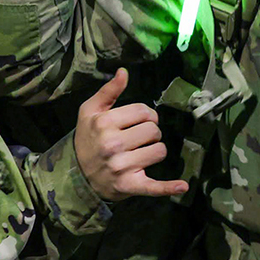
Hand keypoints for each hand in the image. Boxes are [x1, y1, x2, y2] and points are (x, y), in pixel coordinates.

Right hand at [76, 69, 188, 200]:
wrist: (76, 174)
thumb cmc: (87, 138)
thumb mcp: (90, 111)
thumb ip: (109, 91)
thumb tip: (124, 72)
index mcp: (104, 123)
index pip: (143, 111)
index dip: (146, 114)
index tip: (139, 121)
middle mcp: (112, 145)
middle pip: (154, 130)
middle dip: (151, 132)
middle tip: (138, 139)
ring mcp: (121, 166)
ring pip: (159, 151)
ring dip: (155, 151)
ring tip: (141, 154)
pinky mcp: (129, 185)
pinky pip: (153, 187)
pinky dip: (168, 188)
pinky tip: (182, 186)